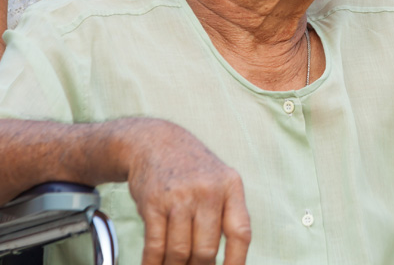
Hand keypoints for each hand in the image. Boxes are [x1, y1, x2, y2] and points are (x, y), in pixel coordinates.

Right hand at [125, 120, 250, 264]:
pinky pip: (155, 245)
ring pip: (179, 252)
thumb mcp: (218, 181)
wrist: (155, 141)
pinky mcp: (153, 202)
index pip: (240, 233)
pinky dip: (153, 263)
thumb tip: (228, 261)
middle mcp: (208, 190)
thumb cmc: (191, 171)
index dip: (236, 262)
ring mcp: (180, 196)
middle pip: (206, 250)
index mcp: (230, 186)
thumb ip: (227, 214)